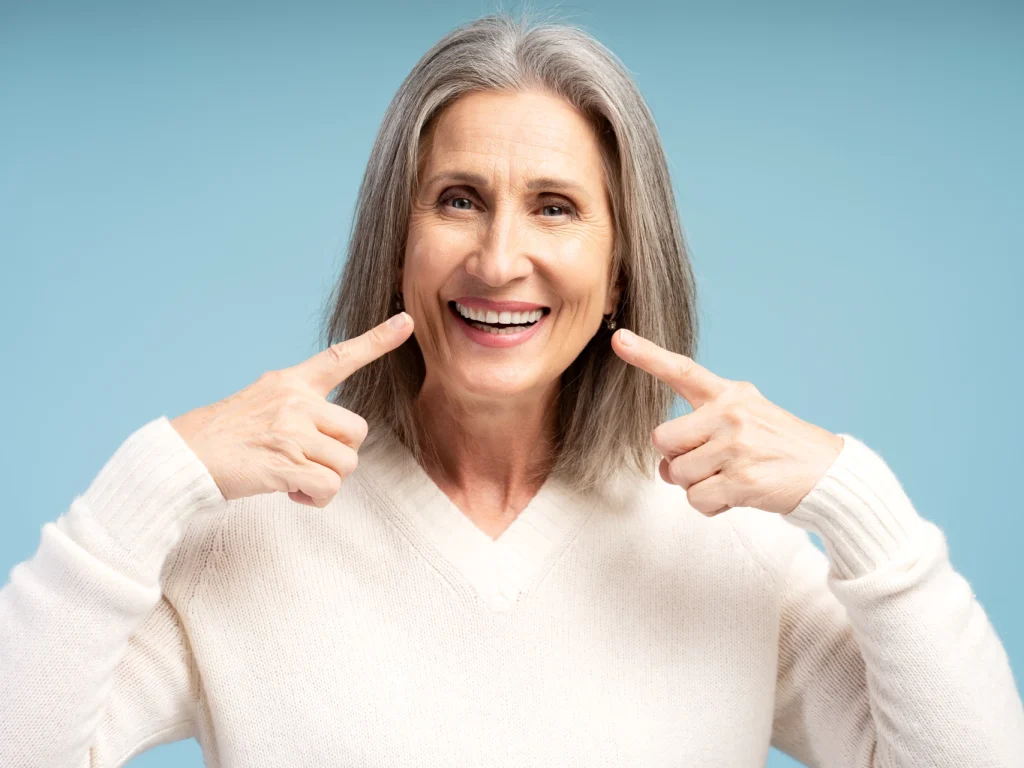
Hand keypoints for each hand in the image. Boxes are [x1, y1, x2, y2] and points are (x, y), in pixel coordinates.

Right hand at [171, 312, 413, 507]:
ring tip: (294, 478)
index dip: (378, 340)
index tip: (407, 321)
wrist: (180, 459)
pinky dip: (316, 500)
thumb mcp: (260, 404)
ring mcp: (292, 432)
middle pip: (357, 431)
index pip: (340, 357)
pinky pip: (329, 488)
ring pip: (347, 464)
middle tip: (308, 462)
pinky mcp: (286, 463)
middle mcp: (295, 401)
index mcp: (290, 383)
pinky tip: (292, 494)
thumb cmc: (221, 438)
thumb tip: (329, 436)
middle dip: (340, 454)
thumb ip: (298, 409)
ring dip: (326, 480)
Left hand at [611, 328, 843, 516]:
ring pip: (677, 474)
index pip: (682, 370)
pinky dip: (711, 505)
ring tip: (729, 478)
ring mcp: (736, 447)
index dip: (647, 355)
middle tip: (708, 462)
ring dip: (696, 485)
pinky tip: (735, 495)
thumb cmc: (776, 447)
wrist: (827, 472)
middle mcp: (730, 415)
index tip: (619, 338)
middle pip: (662, 440)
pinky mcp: (742, 480)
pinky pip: (697, 499)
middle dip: (676, 458)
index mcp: (729, 394)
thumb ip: (700, 431)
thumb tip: (664, 465)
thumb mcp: (745, 417)